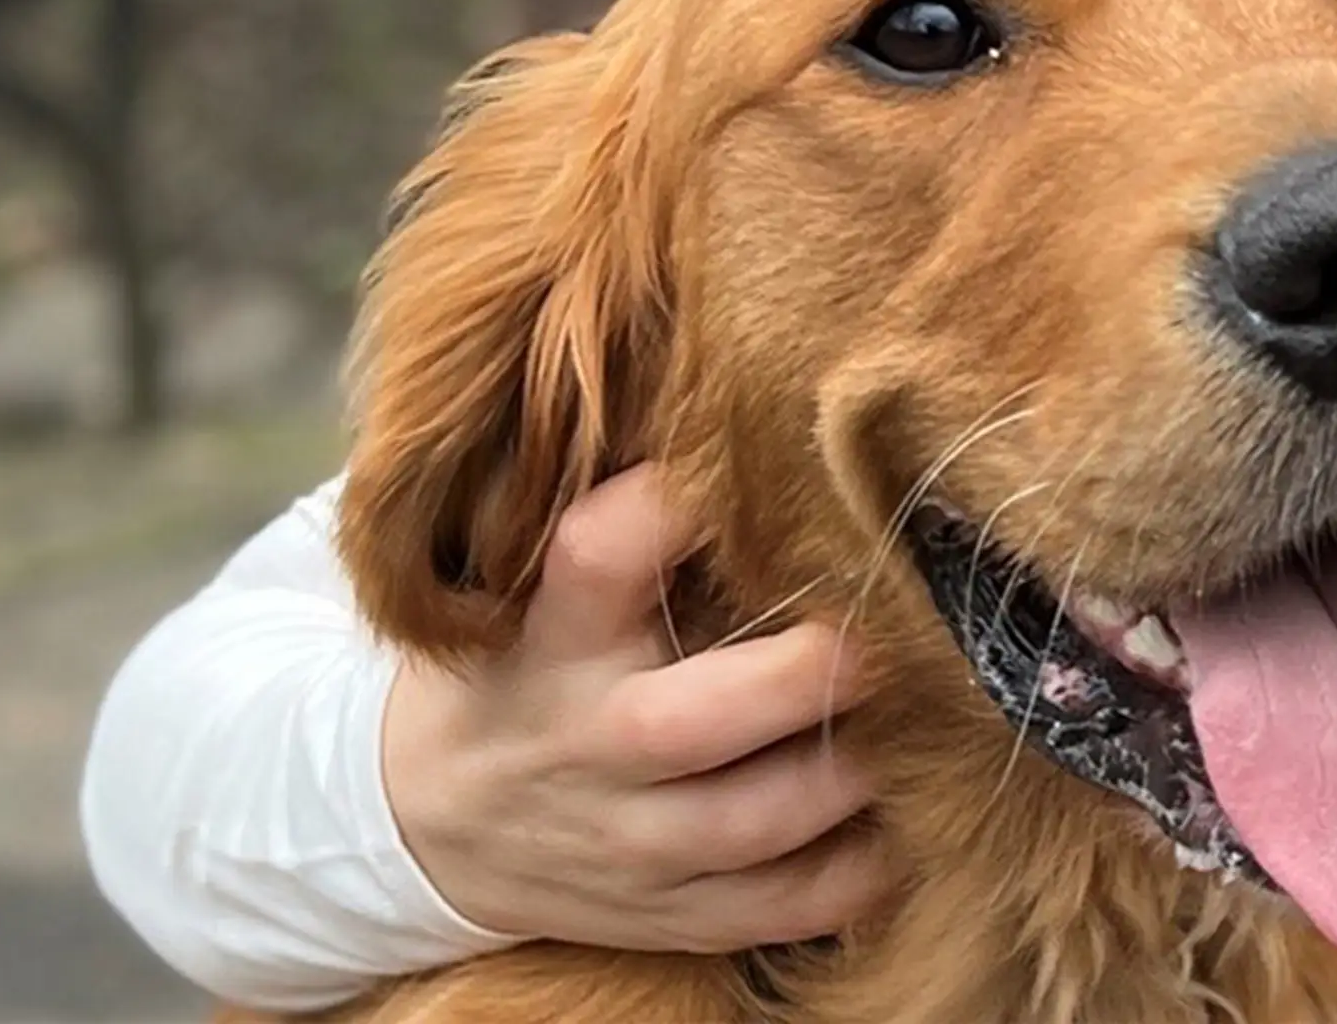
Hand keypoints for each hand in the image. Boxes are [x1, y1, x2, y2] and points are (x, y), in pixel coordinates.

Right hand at [380, 464, 890, 950]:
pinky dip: (859, 870)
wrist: (427, 820)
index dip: (674, 504)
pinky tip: (897, 816)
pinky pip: (785, 906)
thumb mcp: (539, 588)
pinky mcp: (669, 914)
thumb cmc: (526, 663)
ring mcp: (627, 842)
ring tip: (909, 717)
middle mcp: (587, 741)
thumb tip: (767, 422)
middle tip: (878, 631)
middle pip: (691, 720)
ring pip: (757, 822)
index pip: (597, 556)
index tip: (751, 464)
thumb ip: (638, 525)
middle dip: (804, 675)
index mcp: (552, 637)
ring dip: (851, 771)